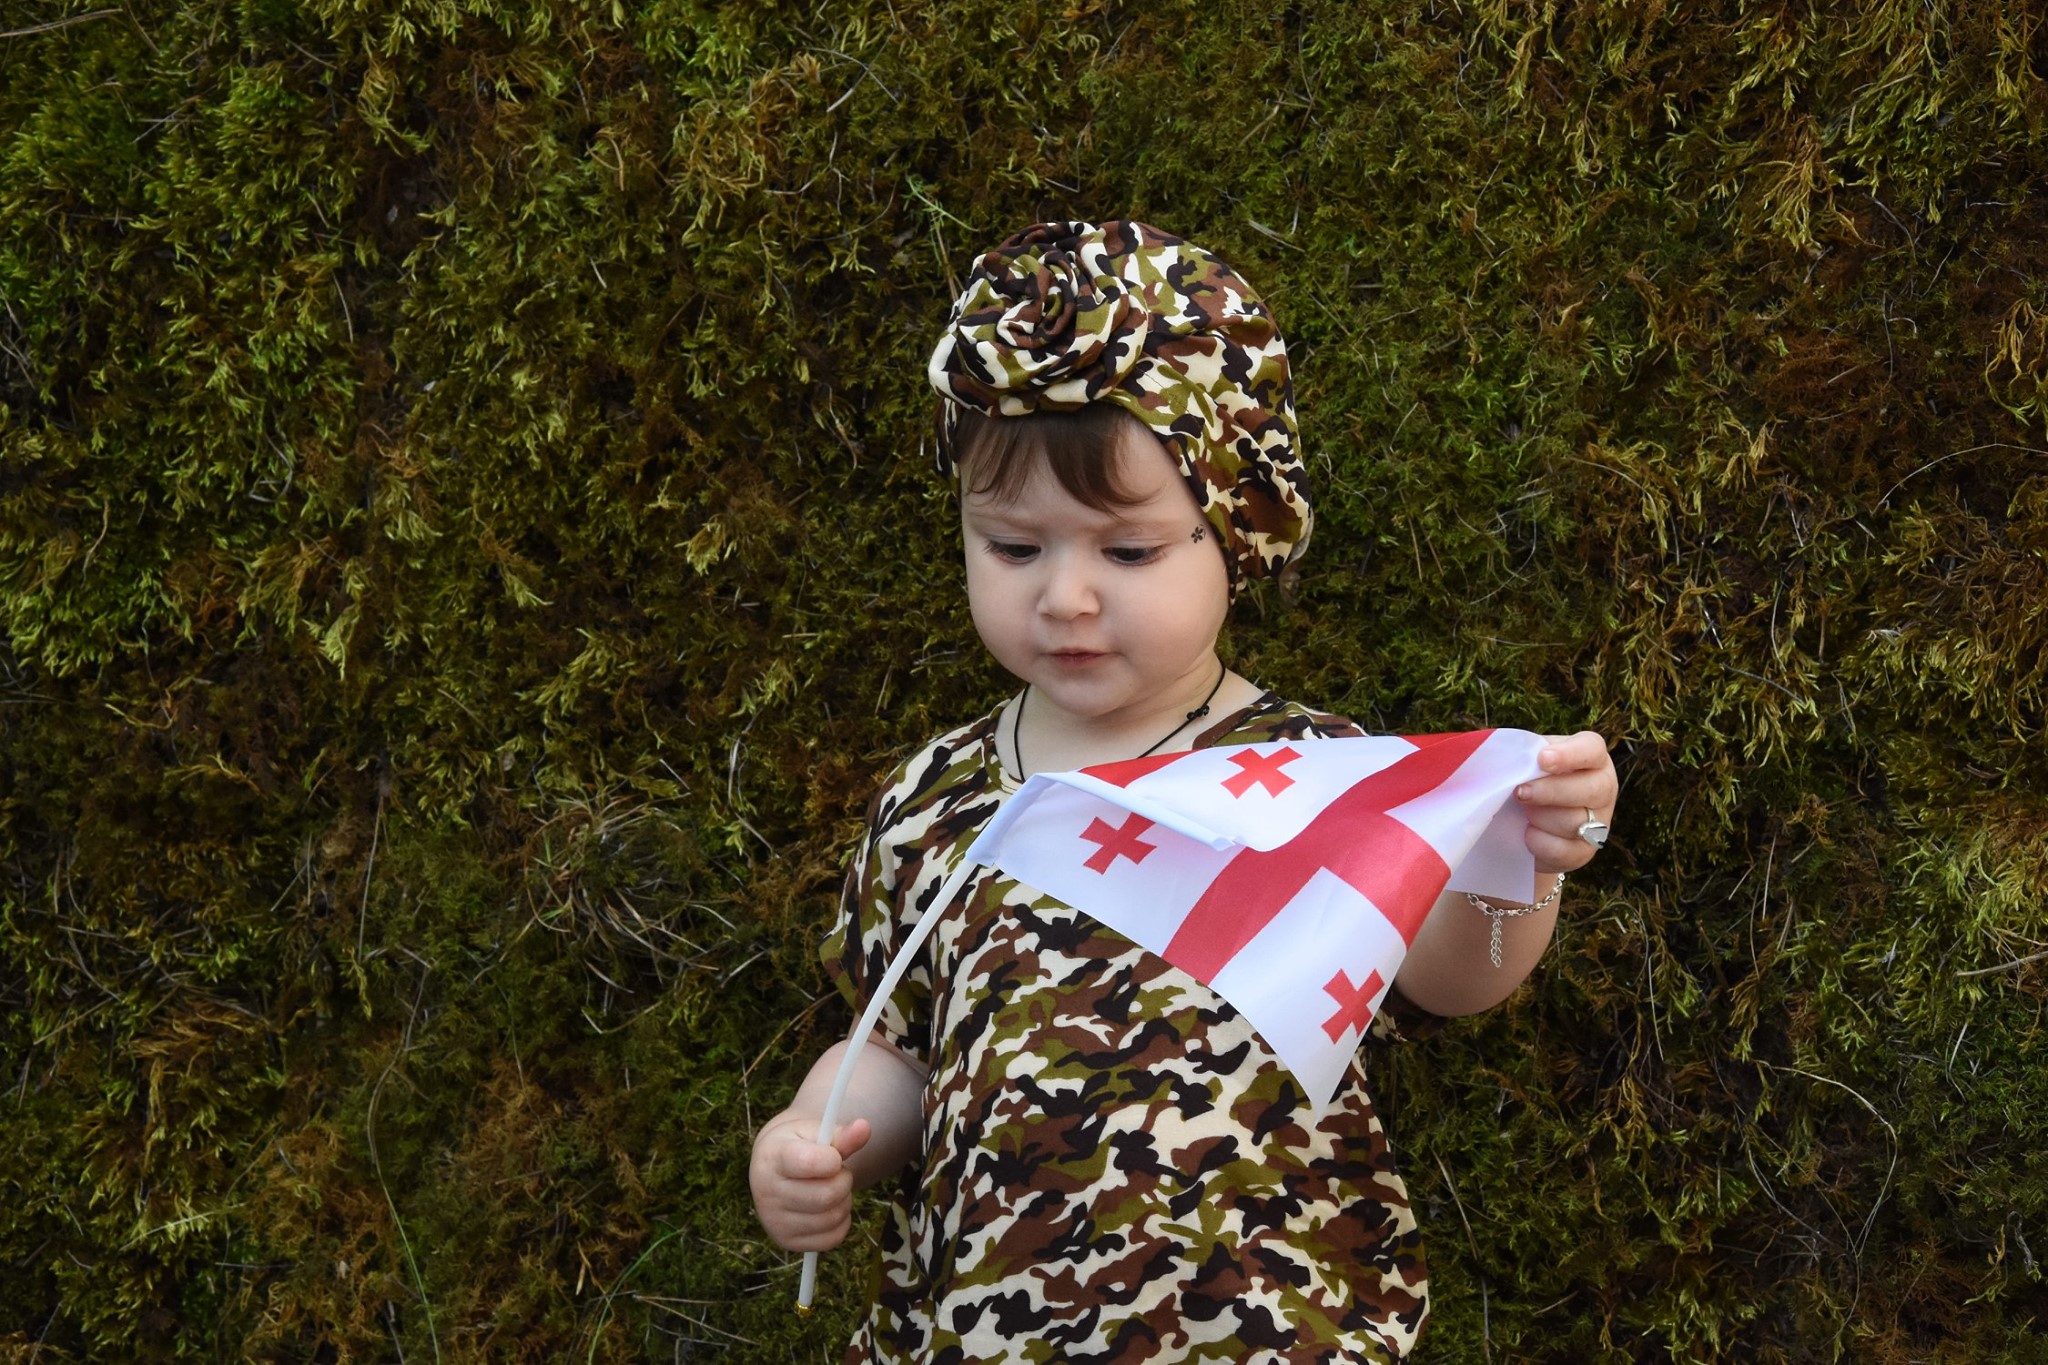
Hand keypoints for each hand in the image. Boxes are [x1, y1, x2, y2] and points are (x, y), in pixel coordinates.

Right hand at [749, 1114, 872, 1251]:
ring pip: (832, 1218)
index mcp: (771, 1157)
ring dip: (843, 1201)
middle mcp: (766, 1192)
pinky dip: (840, 1222)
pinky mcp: (786, 1241)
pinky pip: (832, 1238)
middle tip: (836, 1172)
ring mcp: (774, 1221)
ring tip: (830, 1187)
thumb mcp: (815, 1132)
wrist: (773, 1167)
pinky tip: (827, 1207)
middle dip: (843, 1181)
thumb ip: (841, 1134)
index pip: (810, 1163)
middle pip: (827, 1195)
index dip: (833, 1160)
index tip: (833, 1157)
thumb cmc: (798, 1145)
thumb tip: (865, 1127)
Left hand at [1513, 731, 1616, 874]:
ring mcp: (1599, 823)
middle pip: (1592, 790)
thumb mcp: (1527, 760)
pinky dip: (1538, 841)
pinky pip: (1562, 850)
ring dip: (1540, 817)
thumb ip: (1521, 755)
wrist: (1524, 821)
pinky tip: (1527, 832)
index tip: (1542, 759)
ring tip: (1523, 812)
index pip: (1591, 749)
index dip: (1570, 755)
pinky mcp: (1584, 853)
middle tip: (1520, 793)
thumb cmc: (1528, 780)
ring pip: (1575, 822)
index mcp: (1591, 757)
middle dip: (1551, 791)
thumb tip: (1503, 760)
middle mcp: (1603, 788)